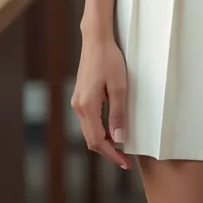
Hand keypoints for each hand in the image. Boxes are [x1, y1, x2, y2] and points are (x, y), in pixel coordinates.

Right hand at [71, 36, 132, 168]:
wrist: (96, 40)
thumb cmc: (109, 60)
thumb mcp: (119, 87)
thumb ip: (117, 114)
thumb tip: (119, 138)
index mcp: (87, 106)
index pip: (98, 141)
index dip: (111, 154)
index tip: (124, 162)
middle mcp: (78, 107)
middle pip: (91, 139)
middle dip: (107, 151)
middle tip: (124, 159)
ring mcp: (77, 102)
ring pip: (88, 131)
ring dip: (103, 141)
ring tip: (120, 146)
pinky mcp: (80, 96)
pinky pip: (88, 120)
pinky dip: (99, 129)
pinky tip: (111, 129)